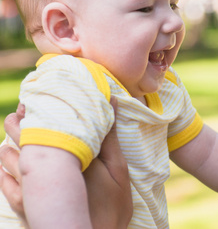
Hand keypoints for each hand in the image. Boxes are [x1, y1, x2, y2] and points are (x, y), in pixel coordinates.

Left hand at [0, 98, 132, 228]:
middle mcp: (42, 170)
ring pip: (6, 157)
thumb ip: (111, 138)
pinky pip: (2, 182)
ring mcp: (28, 190)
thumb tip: (112, 104)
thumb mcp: (119, 171)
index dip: (37, 108)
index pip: (45, 124)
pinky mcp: (22, 206)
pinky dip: (2, 168)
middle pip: (19, 138)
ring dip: (10, 142)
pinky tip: (7, 163)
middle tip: (25, 111)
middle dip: (18, 121)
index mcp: (67, 156)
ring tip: (17, 133)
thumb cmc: (112, 207)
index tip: (38, 97)